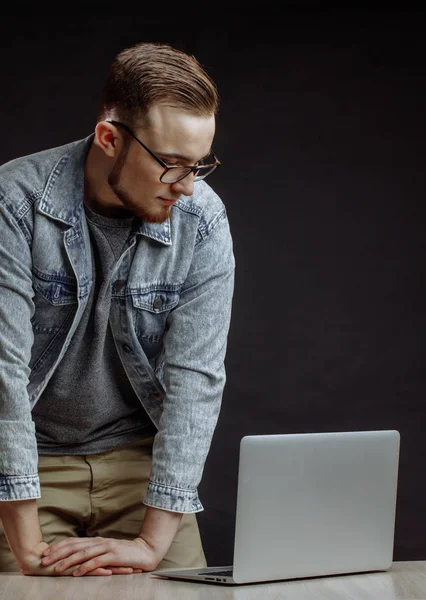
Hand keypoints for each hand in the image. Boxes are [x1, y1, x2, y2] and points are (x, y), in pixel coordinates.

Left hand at [41, 536, 160, 576]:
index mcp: (95, 541)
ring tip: (56, 568)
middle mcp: (99, 542)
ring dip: (68, 561)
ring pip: (83, 553)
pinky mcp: (114, 556)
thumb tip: (77, 557)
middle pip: (74, 546)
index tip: (45, 553)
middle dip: (58, 553)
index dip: (58, 547)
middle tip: (44, 560)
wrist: (144, 551)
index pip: (73, 542)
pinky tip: (77, 573)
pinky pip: (97, 561)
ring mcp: (106, 548)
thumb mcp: (106, 551)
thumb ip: (93, 552)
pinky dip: (86, 567)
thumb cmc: (124, 554)